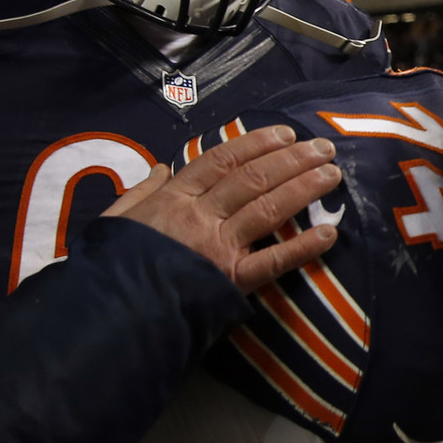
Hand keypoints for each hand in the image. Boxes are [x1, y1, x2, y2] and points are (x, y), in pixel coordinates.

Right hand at [102, 125, 339, 293]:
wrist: (110, 309)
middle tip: (325, 148)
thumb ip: (141, 192)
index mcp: (174, 198)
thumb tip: (161, 169)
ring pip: (268, 209)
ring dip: (304, 188)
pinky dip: (303, 248)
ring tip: (332, 173)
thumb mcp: (117, 218)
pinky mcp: (232, 281)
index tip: (286, 134)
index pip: (222, 161)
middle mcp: (201, 216)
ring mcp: (219, 247)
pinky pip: (273, 261)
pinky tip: (329, 233)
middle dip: (292, 160)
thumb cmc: (112, 264)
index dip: (257, 144)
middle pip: (253, 179)